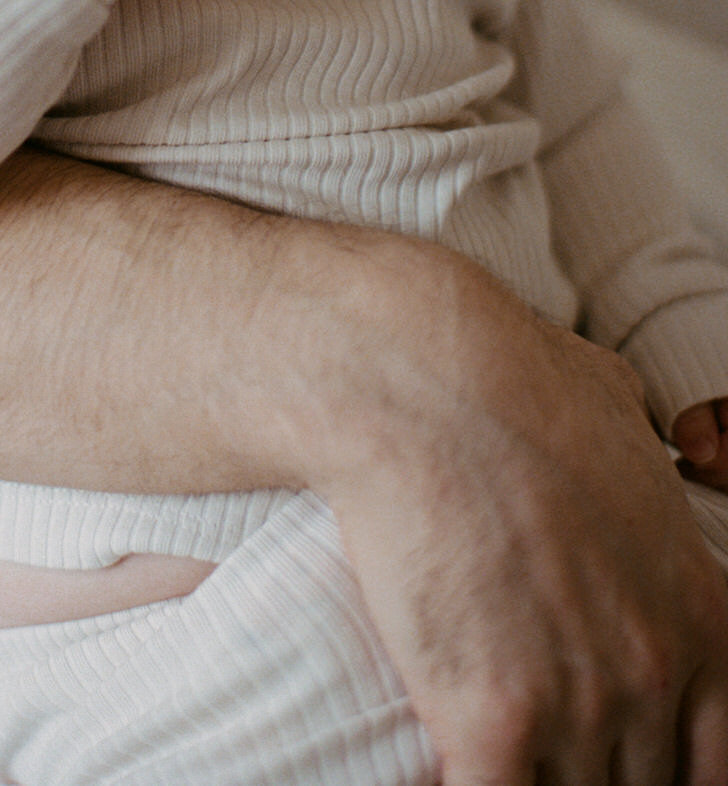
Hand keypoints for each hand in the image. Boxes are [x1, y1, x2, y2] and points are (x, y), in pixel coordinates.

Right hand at [306, 244, 727, 785]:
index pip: (716, 757)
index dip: (670, 768)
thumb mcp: (617, 411)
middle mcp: (654, 671)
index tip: (624, 756)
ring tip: (500, 751)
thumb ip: (642, 453)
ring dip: (535, 776)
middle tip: (547, 747)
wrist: (422, 384)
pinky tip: (457, 759)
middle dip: (598, 772)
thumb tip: (642, 438)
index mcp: (698, 611)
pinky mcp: (491, 721)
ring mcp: (578, 704)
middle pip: (642, 784)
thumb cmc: (508, 377)